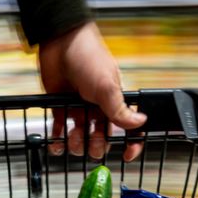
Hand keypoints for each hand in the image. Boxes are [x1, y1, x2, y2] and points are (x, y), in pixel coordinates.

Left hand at [37, 22, 145, 161]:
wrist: (60, 42)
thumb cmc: (88, 58)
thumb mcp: (107, 87)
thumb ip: (120, 109)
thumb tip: (140, 123)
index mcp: (114, 102)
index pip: (127, 127)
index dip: (130, 143)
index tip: (126, 155)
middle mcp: (98, 107)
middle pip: (101, 138)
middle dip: (96, 146)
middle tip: (91, 144)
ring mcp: (79, 108)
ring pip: (80, 137)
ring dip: (76, 144)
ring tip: (72, 138)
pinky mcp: (60, 107)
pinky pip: (60, 130)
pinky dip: (58, 140)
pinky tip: (57, 142)